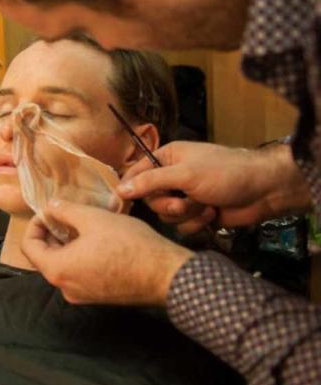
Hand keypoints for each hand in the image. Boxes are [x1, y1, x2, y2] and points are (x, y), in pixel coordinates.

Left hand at [21, 199, 193, 305]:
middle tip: (66, 214)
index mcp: (57, 271)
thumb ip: (64, 210)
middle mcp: (65, 288)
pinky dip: (81, 256)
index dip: (35, 225)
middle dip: (52, 233)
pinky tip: (97, 240)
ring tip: (83, 224)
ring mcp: (83, 296)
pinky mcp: (99, 297)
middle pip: (45, 257)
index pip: (29, 247)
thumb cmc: (129, 245)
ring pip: (64, 265)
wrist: (167, 275)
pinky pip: (80, 274)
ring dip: (68, 244)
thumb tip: (49, 206)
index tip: (49, 211)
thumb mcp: (93, 218)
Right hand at [118, 141, 310, 233]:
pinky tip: (212, 214)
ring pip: (166, 215)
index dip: (130, 187)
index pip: (136, 173)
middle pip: (151, 199)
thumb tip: (120, 189)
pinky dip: (196, 222)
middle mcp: (173, 177)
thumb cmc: (225, 173)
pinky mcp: (197, 214)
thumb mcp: (185, 174)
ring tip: (205, 205)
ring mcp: (185, 197)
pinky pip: (182, 225)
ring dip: (186, 214)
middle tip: (184, 201)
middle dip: (169, 204)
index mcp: (167, 159)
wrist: (264, 191)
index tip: (120, 203)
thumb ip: (150, 181)